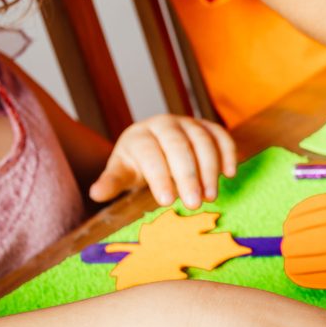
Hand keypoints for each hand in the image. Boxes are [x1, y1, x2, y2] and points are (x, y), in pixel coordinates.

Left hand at [88, 115, 235, 208]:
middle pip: (178, 145)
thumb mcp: (121, 173)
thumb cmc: (135, 165)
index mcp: (140, 135)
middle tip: (195, 203)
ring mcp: (189, 122)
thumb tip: (96, 193)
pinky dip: (228, 153)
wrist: (152, 146)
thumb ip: (112, 182)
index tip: (167, 202)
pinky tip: (229, 174)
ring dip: (210, 169)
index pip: (150, 153)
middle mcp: (164, 123)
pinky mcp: (208, 126)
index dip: (159, 177)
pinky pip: (221, 135)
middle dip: (188, 175)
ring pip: (203, 140)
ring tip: (211, 196)